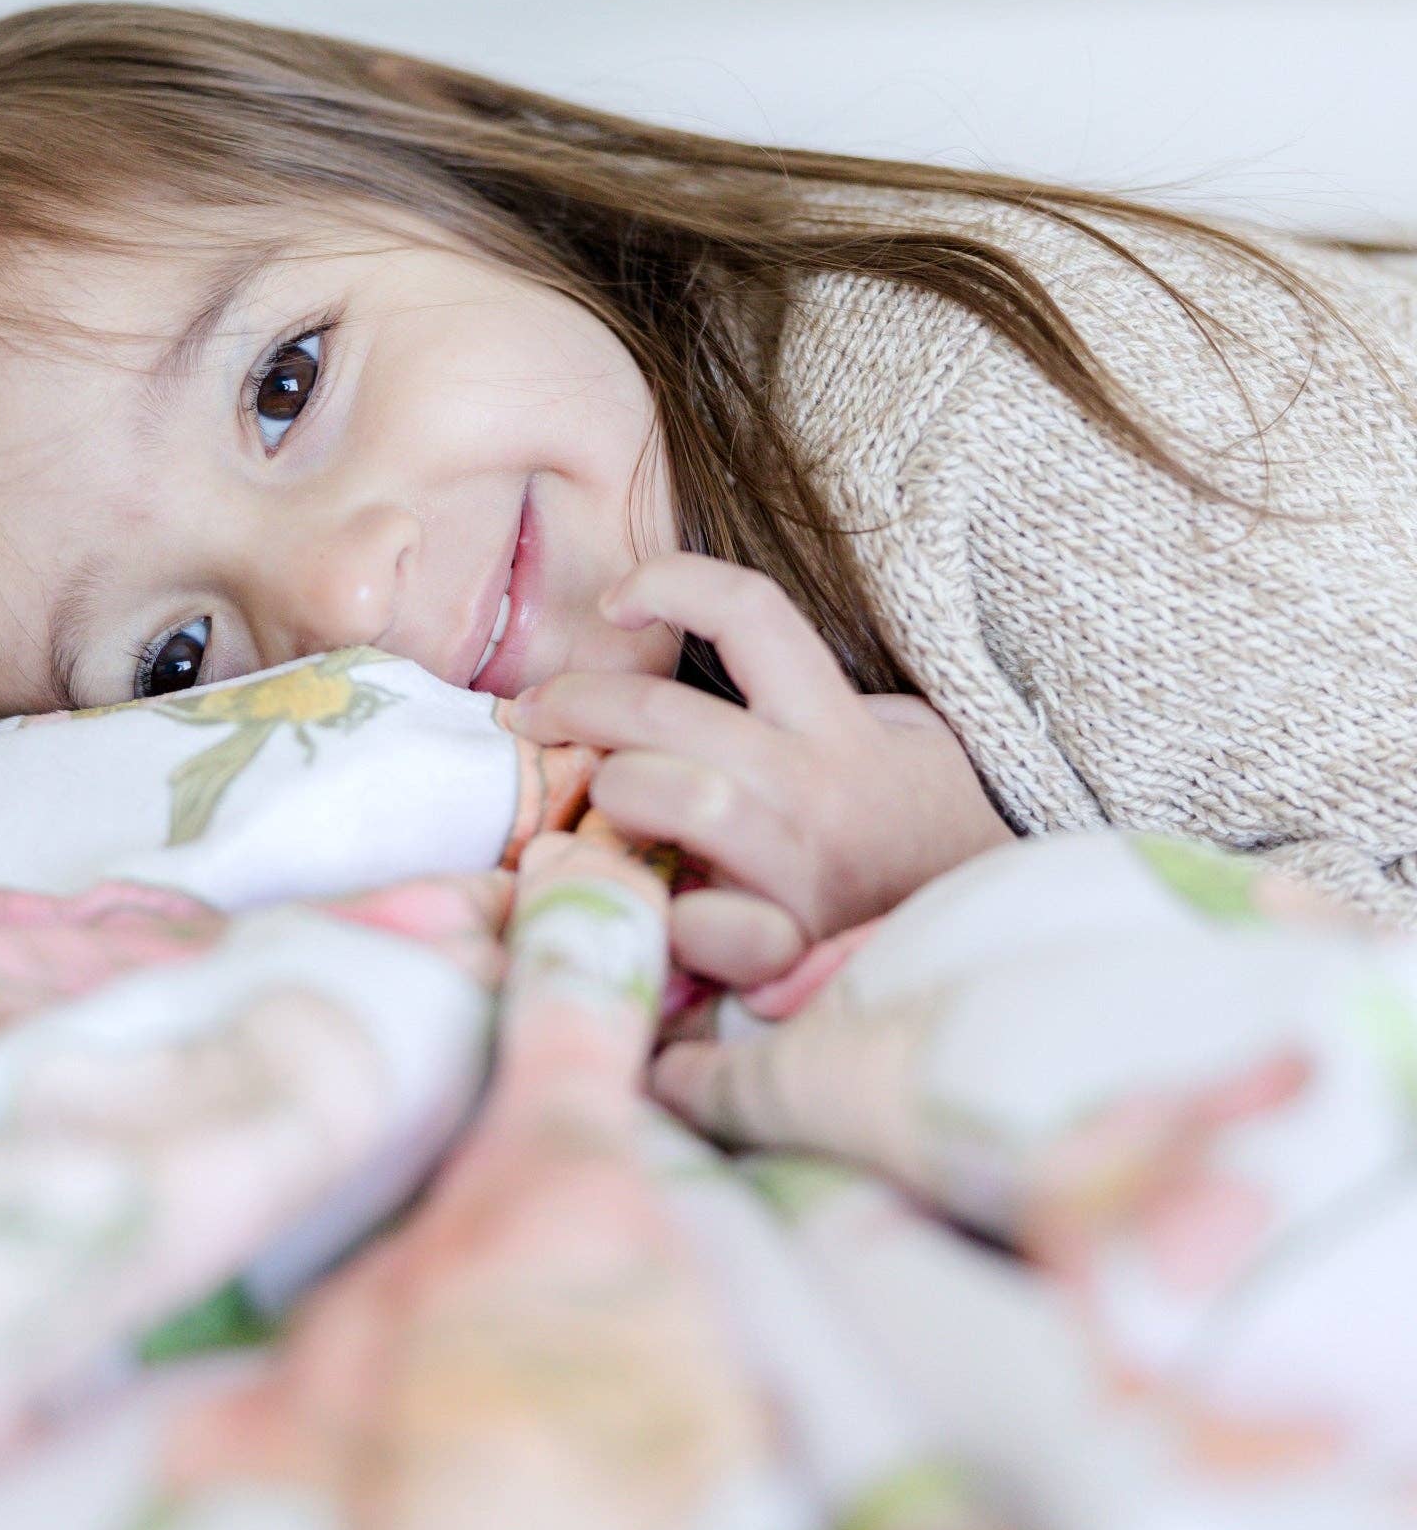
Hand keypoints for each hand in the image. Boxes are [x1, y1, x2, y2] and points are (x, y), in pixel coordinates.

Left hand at [499, 553, 1014, 986]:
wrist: (995, 925)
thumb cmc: (926, 825)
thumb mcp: (901, 737)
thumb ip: (820, 698)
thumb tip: (721, 662)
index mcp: (834, 723)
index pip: (750, 613)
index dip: (671, 583)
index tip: (615, 600)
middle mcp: (811, 786)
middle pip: (666, 715)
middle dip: (580, 703)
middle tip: (534, 712)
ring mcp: (795, 869)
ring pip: (669, 798)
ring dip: (610, 791)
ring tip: (594, 799)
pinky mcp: (786, 946)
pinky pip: (702, 923)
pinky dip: (662, 912)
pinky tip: (648, 905)